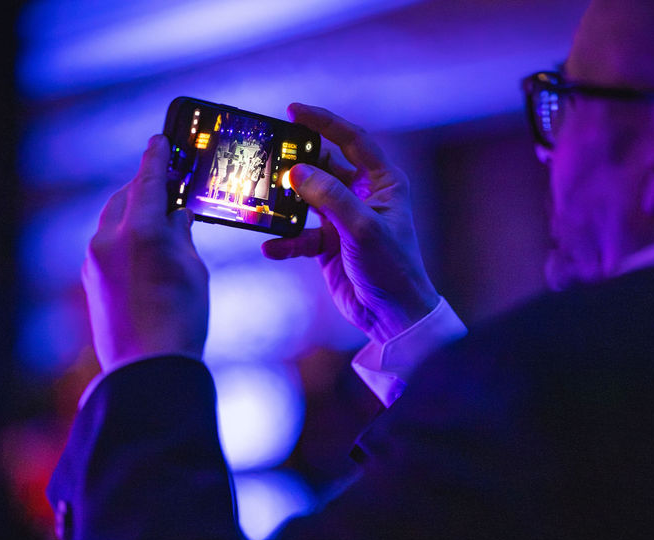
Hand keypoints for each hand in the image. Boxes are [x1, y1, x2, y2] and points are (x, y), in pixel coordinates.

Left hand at [82, 135, 207, 372]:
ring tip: (157, 221)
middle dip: (144, 188)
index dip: (157, 158)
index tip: (159, 140)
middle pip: (125, 197)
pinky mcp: (91, 281)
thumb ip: (182, 236)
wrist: (148, 369)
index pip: (150, 180)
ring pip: (112, 221)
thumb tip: (176, 217)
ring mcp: (96, 260)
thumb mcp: (194, 271)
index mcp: (143, 230)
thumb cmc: (180, 322)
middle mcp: (111, 239)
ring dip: (132, 214)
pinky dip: (123, 238)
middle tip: (165, 184)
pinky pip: (106, 245)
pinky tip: (142, 251)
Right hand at [262, 103, 438, 343]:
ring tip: (260, 200)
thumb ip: (330, 197)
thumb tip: (297, 171)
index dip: (324, 122)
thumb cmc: (392, 268)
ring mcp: (344, 219)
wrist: (393, 316)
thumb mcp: (362, 228)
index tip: (293, 110)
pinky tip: (270, 248)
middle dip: (296, 162)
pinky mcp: (328, 243)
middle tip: (267, 155)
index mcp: (383, 182)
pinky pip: (300, 235)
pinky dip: (284, 241)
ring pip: (306, 200)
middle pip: (323, 166)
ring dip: (284, 203)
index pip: (352, 140)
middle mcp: (363, 195)